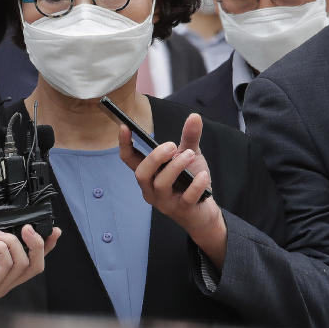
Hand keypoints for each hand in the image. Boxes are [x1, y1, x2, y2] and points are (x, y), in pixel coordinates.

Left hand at [0, 225, 61, 312]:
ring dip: (15, 242)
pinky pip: (7, 266)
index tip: (53, 229)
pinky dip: (3, 248)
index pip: (31, 261)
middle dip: (39, 243)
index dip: (46, 246)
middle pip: (36, 265)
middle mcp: (1, 281)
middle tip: (27, 227)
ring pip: (25, 264)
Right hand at [118, 113, 226, 267]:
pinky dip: (195, 185)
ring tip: (190, 155)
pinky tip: (204, 176)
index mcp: (149, 174)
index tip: (124, 126)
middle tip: (172, 146)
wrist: (204, 211)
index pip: (129, 159)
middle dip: (155, 157)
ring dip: (175, 167)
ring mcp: (165, 202)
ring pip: (160, 184)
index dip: (124, 143)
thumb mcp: (190, 156)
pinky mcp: (182, 211)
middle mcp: (151, 189)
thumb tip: (194, 116)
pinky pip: (186, 198)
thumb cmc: (191, 182)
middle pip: (141, 174)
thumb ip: (189, 137)